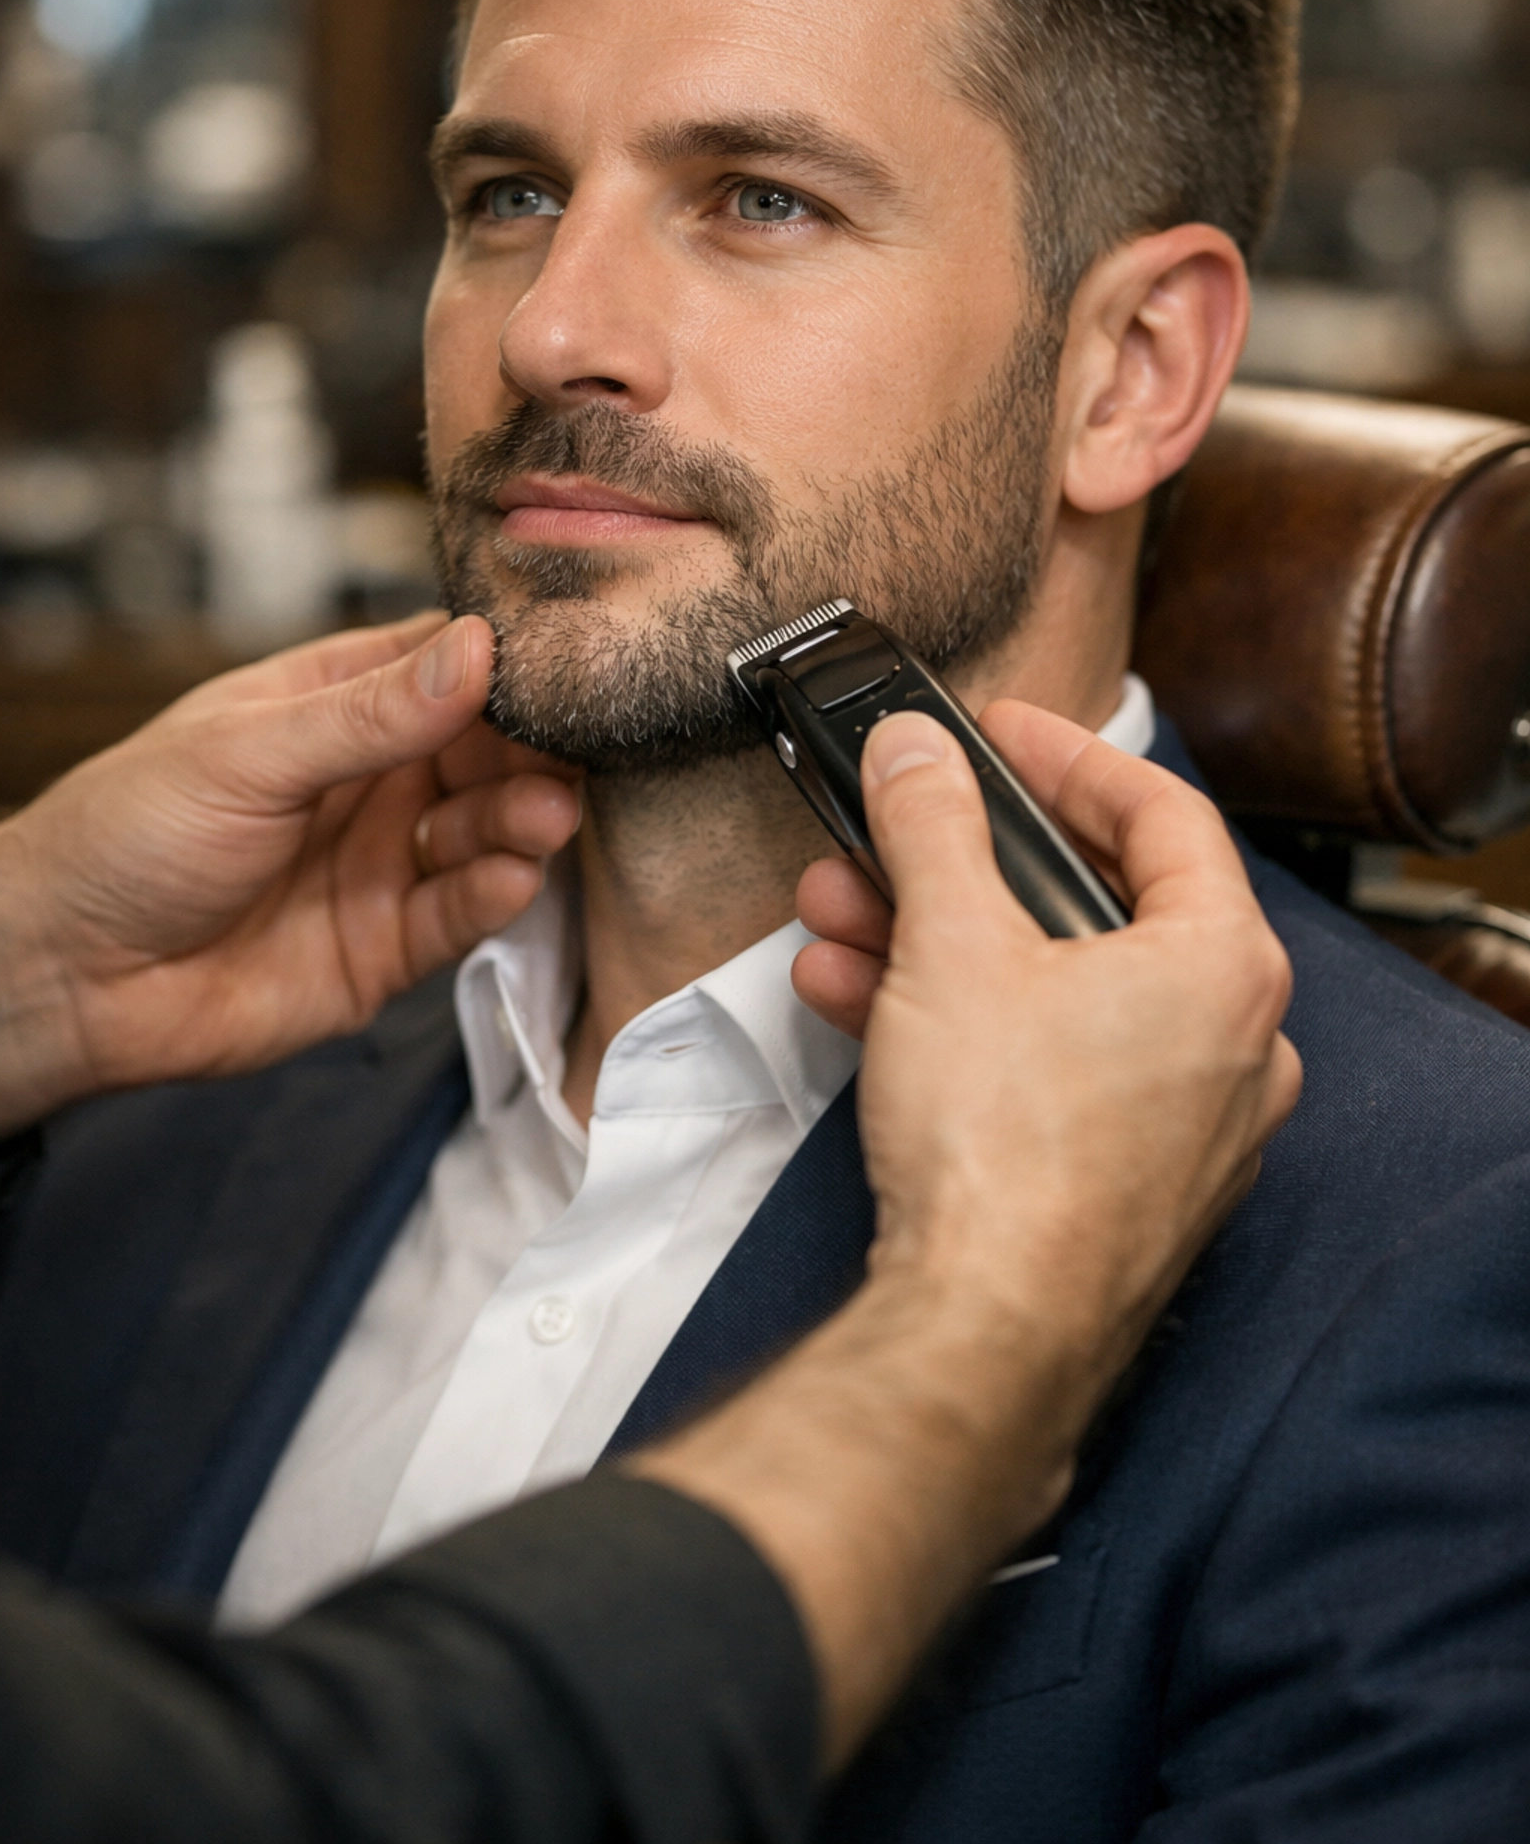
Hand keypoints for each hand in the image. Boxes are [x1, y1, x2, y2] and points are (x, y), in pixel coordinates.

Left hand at [0, 613, 580, 1133]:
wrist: (65, 977)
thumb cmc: (125, 836)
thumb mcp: (249, 752)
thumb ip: (371, 713)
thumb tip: (478, 648)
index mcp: (332, 707)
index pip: (444, 666)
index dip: (504, 663)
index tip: (566, 665)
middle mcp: (370, 780)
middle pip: (485, 751)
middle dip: (530, 752)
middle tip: (567, 757)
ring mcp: (382, 862)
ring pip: (484, 832)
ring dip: (522, 822)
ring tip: (543, 818)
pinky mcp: (386, 948)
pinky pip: (459, 915)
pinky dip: (492, 896)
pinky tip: (509, 879)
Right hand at [640, 704, 1296, 1764]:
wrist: (984, 1338)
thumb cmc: (1002, 1146)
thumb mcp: (951, 944)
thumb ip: (933, 826)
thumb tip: (915, 753)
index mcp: (1225, 966)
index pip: (1160, 812)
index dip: (1067, 755)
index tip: (995, 731)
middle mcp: (1233, 1046)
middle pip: (1092, 906)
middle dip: (963, 865)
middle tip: (893, 826)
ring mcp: (1183, 1127)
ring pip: (1052, 994)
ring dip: (938, 945)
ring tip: (837, 917)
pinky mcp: (1123, 1188)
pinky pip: (1042, 1072)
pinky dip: (961, 1028)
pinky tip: (859, 1005)